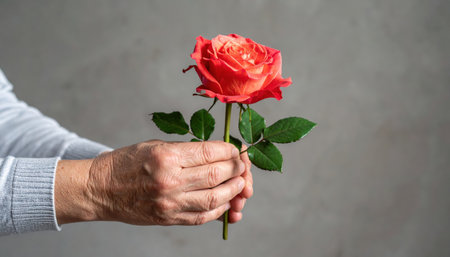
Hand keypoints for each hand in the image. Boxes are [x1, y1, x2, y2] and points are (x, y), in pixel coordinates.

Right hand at [55, 140, 251, 225]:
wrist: (100, 189)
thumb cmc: (126, 163)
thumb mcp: (155, 145)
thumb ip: (187, 151)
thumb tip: (219, 155)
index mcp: (167, 156)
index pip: (210, 152)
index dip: (230, 150)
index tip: (236, 149)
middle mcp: (170, 180)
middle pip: (217, 175)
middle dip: (237, 170)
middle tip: (243, 166)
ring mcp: (170, 203)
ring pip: (215, 199)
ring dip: (234, 191)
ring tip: (241, 185)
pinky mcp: (168, 219)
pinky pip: (202, 217)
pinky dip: (219, 210)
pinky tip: (226, 203)